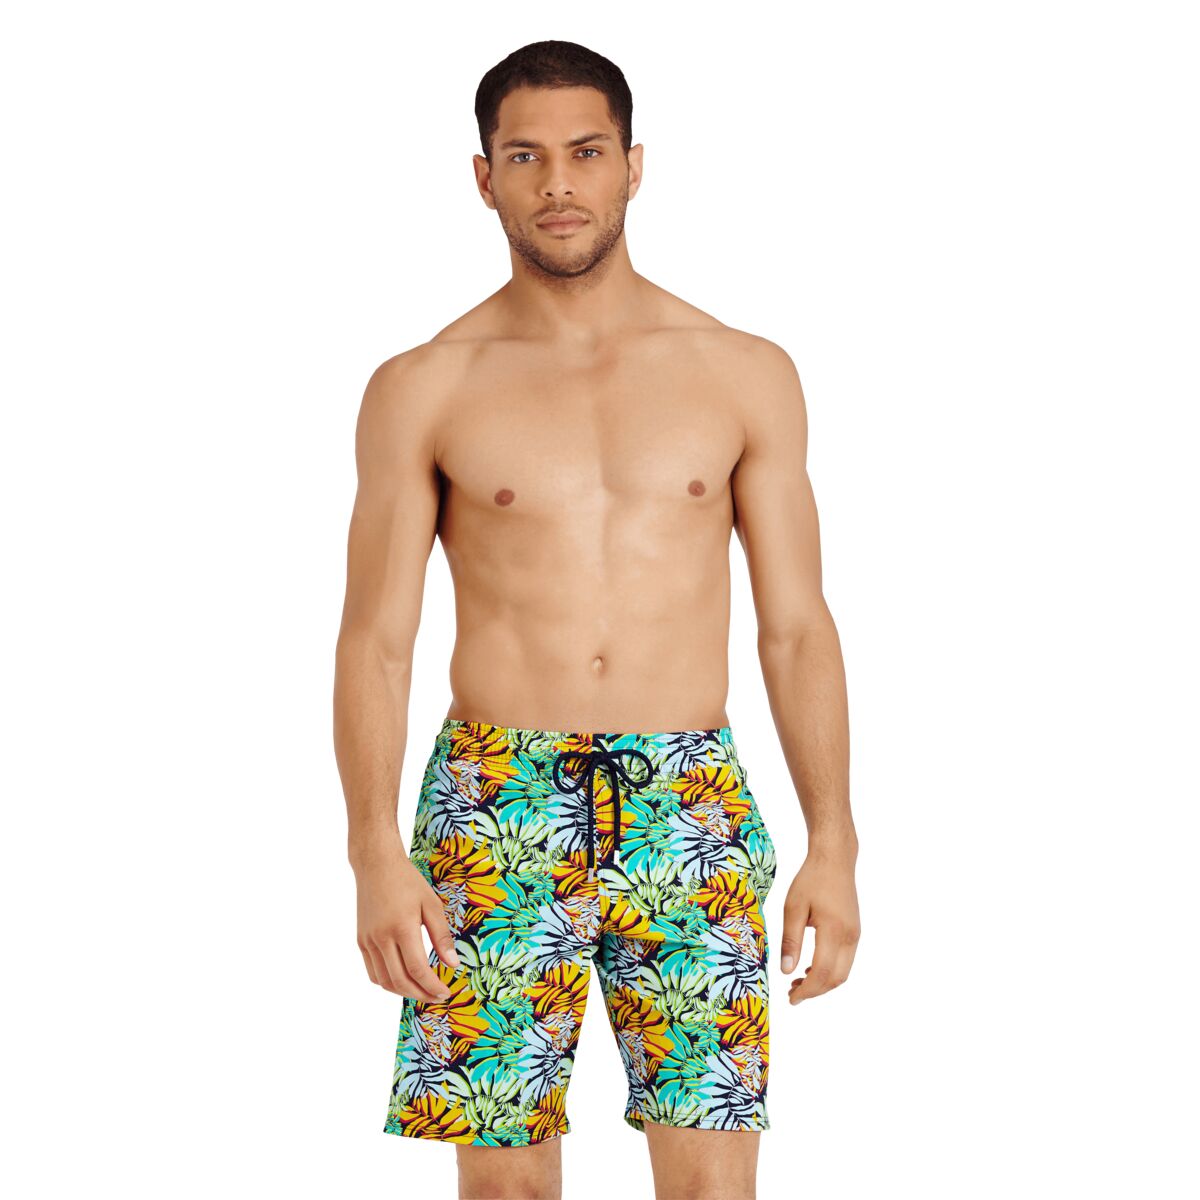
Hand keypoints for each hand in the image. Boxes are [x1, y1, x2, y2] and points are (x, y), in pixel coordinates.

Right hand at [353, 844, 460, 1002]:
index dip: (432, 986)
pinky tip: (403, 980)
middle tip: (437, 997)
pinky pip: (373, 972)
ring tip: (422, 991)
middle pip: (400, 981)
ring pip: (385, 981)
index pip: (418, 970)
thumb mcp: (431, 904)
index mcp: (402, 928)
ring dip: (404, 993)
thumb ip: (442, 936)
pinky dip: (388, 982)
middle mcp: (381, 938)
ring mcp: (368, 942)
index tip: (446, 993)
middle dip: (421, 994)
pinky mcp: (361, 942)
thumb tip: (453, 965)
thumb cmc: (407, 881)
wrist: (376, 866)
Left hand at [780, 847, 859, 1003]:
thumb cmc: (811, 880)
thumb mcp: (793, 908)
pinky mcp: (855, 932)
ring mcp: (855, 935)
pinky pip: (845, 961)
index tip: (791, 999)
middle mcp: (850, 937)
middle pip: (836, 978)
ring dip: (823, 983)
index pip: (822, 973)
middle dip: (815, 991)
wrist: (834, 860)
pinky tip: (811, 968)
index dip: (807, 991)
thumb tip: (786, 971)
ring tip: (798, 983)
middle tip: (792, 994)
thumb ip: (790, 940)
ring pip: (843, 972)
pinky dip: (830, 971)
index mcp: (834, 930)